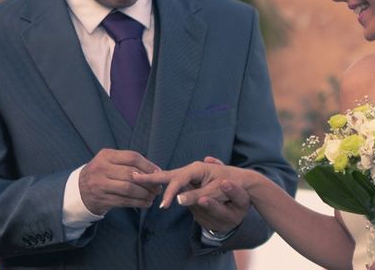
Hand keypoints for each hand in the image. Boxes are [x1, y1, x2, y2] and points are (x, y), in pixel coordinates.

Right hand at [79, 149, 161, 214]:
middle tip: (158, 187)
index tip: (159, 172)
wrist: (78, 190)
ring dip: (145, 194)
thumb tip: (155, 170)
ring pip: (129, 189)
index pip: (132, 157)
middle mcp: (102, 169)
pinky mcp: (101, 199)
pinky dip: (138, 203)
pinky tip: (146, 203)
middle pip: (132, 174)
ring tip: (153, 196)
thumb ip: (128, 163)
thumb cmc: (102, 173)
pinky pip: (124, 201)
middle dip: (149, 182)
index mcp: (106, 155)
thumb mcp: (109, 161)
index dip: (148, 165)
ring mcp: (100, 185)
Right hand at [133, 161, 251, 231]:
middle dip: (151, 177)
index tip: (163, 205)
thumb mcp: (214, 193)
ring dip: (154, 178)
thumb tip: (178, 200)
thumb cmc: (229, 185)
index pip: (178, 181)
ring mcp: (190, 174)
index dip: (169, 193)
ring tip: (137, 178)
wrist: (241, 181)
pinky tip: (152, 183)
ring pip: (169, 177)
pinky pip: (174, 181)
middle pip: (168, 174)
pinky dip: (162, 182)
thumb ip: (195, 196)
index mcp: (196, 168)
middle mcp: (191, 169)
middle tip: (133, 176)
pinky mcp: (191, 180)